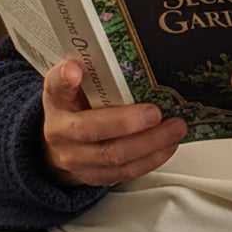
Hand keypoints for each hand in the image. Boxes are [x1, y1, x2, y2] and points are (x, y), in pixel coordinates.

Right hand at [41, 58, 186, 187]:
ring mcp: (77, 159)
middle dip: (128, 123)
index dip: (65, 78)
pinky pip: (125, 172)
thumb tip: (101, 54)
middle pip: (91, 131)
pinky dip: (151, 159)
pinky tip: (167, 146)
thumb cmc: (77, 104)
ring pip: (113, 157)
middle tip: (156, 113)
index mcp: (57, 101)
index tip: (76, 71)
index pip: (56, 86)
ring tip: (174, 129)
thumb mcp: (76, 81)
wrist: (65, 140)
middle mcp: (61, 133)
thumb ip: (89, 67)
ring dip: (149, 144)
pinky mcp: (96, 176)